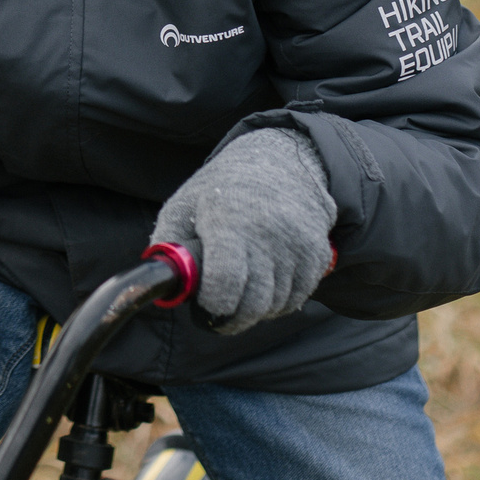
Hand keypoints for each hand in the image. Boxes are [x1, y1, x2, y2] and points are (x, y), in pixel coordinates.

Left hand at [153, 127, 337, 334]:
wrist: (280, 162)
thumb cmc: (223, 187)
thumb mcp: (184, 203)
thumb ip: (168, 243)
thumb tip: (162, 283)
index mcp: (228, 220)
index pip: (225, 283)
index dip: (212, 304)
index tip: (204, 305)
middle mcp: (268, 233)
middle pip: (254, 304)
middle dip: (232, 316)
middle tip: (220, 308)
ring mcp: (297, 245)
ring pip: (276, 306)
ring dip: (257, 307)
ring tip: (244, 282)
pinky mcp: (318, 254)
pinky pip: (297, 298)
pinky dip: (280, 299)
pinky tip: (267, 276)